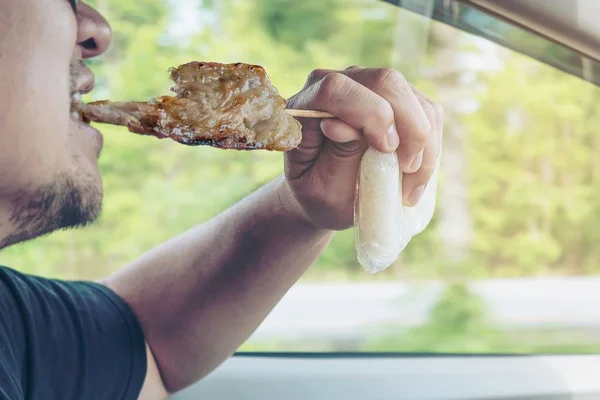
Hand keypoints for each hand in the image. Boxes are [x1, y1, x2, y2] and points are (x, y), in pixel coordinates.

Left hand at [283, 66, 443, 230]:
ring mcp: (372, 87)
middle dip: (408, 125)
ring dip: (424, 142)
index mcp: (306, 104)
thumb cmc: (319, 193)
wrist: (327, 193)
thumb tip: (341, 125)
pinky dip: (431, 144)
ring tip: (411, 184)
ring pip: (414, 97)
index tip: (387, 150)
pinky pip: (429, 111)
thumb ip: (336, 154)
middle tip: (407, 169)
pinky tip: (416, 173)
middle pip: (386, 81)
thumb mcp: (322, 187)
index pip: (336, 89)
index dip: (368, 113)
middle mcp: (340, 84)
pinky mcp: (398, 99)